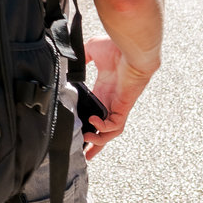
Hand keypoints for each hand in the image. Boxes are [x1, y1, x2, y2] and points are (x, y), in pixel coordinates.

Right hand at [82, 34, 156, 160]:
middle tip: (84, 154)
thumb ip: (82, 57)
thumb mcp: (93, 50)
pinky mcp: (124, 106)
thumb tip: (70, 62)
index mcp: (104, 91)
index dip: (87, 124)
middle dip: (95, 143)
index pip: (96, 113)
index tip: (77, 132)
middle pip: (104, 130)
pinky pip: (115, 125)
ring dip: (99, 140)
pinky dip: (104, 128)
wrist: (132, 48)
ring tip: (86, 142)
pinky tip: (93, 123)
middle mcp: (111, 101)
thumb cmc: (116, 47)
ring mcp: (119, 105)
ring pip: (111, 132)